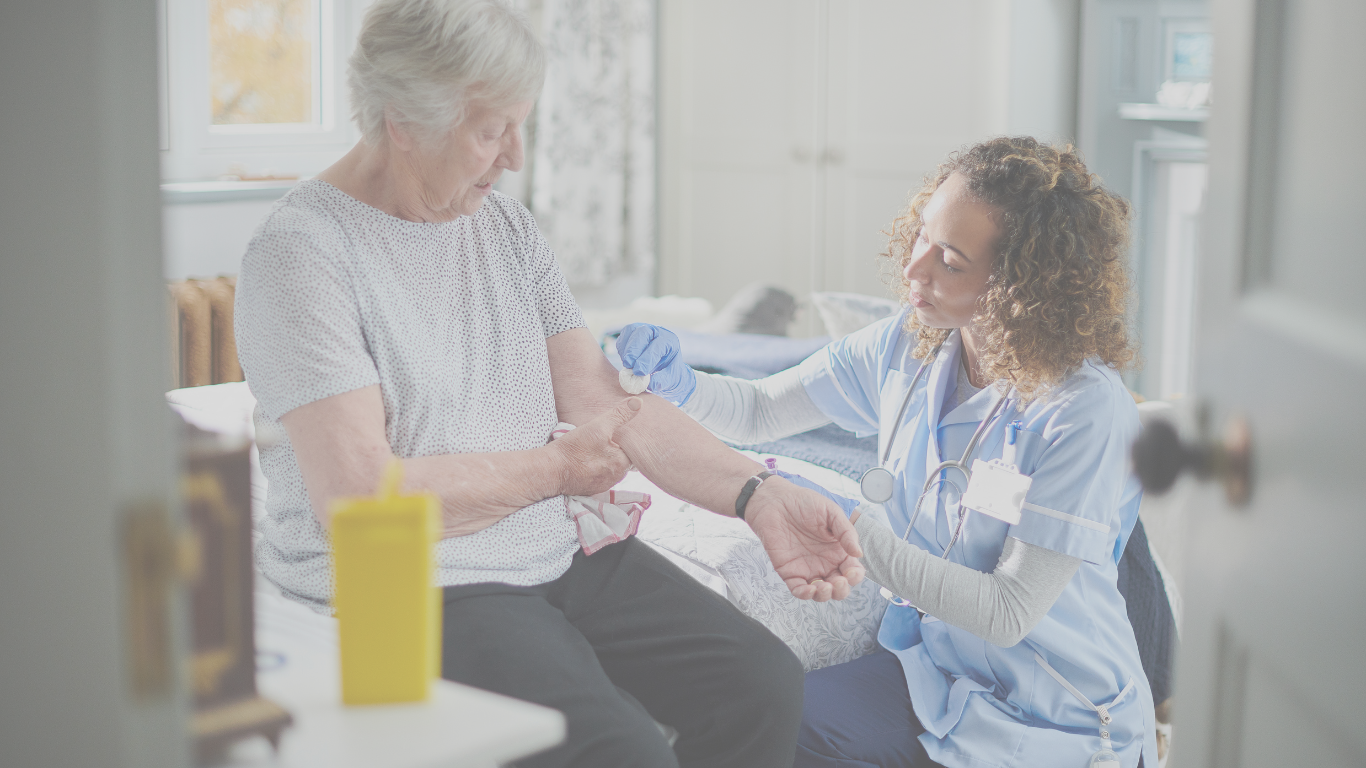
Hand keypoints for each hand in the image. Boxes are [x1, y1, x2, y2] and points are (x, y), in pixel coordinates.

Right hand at [547, 398, 640, 496]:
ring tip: (589, 450)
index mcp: (622, 463)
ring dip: (603, 460)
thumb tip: (638, 402)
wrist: (550, 471)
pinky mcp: (591, 490)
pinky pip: (597, 476)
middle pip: (620, 459)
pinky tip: (583, 461)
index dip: (621, 439)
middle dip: (612, 450)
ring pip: (609, 468)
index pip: (630, 449)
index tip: (610, 434)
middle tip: (597, 441)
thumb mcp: (598, 426)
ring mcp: (603, 485)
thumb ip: (619, 415)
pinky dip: (593, 469)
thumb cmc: (574, 448)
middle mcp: (616, 478)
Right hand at [614, 323, 696, 404]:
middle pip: (643, 332)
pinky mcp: (632, 333)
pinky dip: (622, 348)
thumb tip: (649, 383)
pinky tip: (626, 361)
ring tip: (627, 365)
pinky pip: (623, 336)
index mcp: (670, 341)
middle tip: (628, 365)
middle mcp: (657, 332)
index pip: (658, 345)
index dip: (647, 358)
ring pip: (631, 330)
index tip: (639, 372)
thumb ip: (662, 381)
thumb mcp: (671, 381)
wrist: (664, 372)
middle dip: (634, 349)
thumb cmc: (669, 375)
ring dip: (626, 349)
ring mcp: (643, 330)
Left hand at [744, 477, 865, 601]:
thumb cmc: (804, 503)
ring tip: (825, 587)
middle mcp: (825, 563)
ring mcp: (807, 569)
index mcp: (838, 551)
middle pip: (839, 587)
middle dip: (842, 590)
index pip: (852, 571)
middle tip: (838, 581)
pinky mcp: (789, 571)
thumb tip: (858, 553)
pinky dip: (805, 594)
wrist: (775, 501)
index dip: (855, 576)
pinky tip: (809, 589)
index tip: (851, 571)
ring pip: (820, 593)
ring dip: (825, 595)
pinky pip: (798, 589)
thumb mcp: (831, 513)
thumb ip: (846, 532)